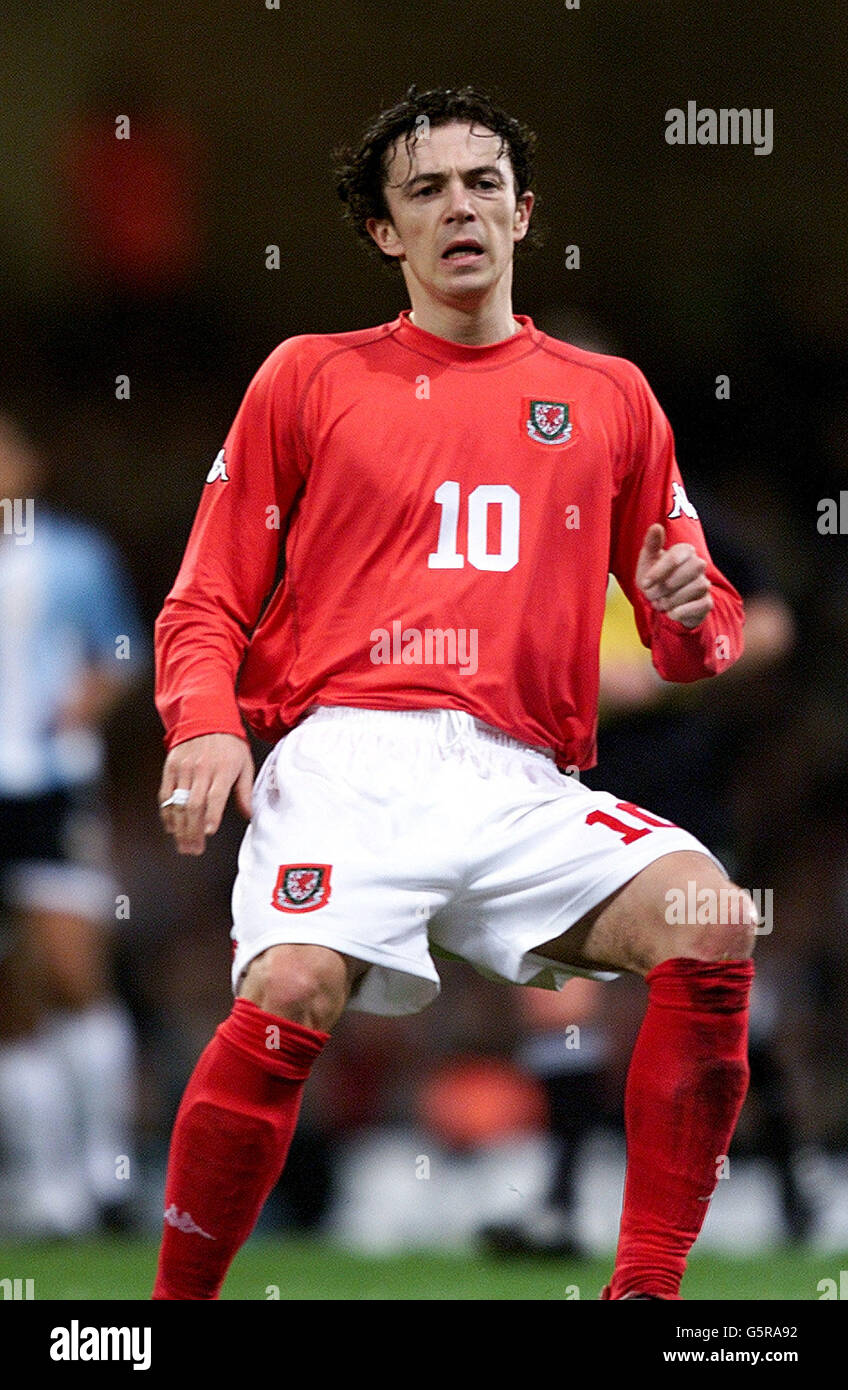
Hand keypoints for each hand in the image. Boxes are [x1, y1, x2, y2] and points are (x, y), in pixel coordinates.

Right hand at [159, 733, 253, 854]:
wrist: (206, 717)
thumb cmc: (229, 744)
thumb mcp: (244, 764)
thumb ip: (245, 790)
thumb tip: (249, 814)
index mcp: (223, 770)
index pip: (214, 797)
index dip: (211, 816)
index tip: (208, 833)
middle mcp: (201, 770)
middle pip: (194, 805)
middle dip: (193, 831)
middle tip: (194, 849)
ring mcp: (184, 769)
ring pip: (178, 803)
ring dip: (180, 828)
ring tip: (183, 845)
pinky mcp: (171, 768)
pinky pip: (166, 794)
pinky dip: (167, 813)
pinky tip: (171, 827)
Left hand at [636, 523, 712, 628]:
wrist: (661, 602)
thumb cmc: (654, 578)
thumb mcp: (647, 561)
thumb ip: (651, 544)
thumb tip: (656, 527)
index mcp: (685, 551)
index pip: (675, 557)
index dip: (658, 572)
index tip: (644, 584)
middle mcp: (698, 564)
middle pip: (690, 570)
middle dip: (667, 586)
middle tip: (652, 595)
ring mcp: (704, 583)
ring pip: (697, 587)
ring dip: (673, 599)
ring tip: (660, 603)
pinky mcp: (706, 602)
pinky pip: (702, 605)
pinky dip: (683, 611)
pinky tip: (671, 613)